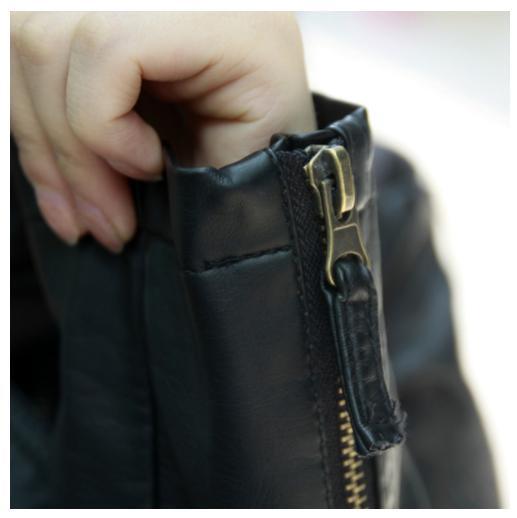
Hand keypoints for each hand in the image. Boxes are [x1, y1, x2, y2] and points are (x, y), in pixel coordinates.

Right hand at [11, 12, 315, 251]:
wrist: (275, 126)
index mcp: (215, 17)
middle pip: (47, 44)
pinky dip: (39, 132)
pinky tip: (66, 178)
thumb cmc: (271, 147)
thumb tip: (98, 210)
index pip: (107, 42)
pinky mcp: (100, 24)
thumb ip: (180, 175)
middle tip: (100, 222)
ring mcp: (126, 4)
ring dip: (43, 148)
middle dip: (64, 154)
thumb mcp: (245, 162)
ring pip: (27, 55)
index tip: (148, 171)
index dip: (103, 122)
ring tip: (80, 211)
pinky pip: (32, 67)